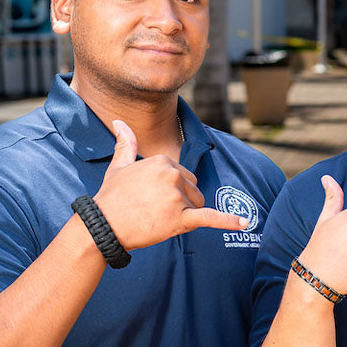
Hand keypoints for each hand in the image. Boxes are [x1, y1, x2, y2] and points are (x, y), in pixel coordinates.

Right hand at [92, 120, 249, 249]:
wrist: (102, 225)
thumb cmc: (110, 197)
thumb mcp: (119, 166)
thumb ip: (126, 143)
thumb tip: (119, 121)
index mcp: (163, 160)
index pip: (184, 176)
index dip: (172, 191)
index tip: (152, 198)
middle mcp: (173, 175)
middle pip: (194, 190)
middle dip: (181, 202)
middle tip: (154, 210)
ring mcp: (177, 196)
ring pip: (197, 205)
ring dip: (184, 215)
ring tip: (158, 219)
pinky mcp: (181, 218)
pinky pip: (210, 218)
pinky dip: (228, 221)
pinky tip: (244, 223)